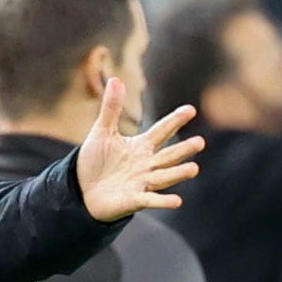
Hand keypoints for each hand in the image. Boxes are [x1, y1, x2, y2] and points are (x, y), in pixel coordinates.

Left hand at [76, 78, 206, 220]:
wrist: (81, 190)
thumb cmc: (95, 162)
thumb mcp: (102, 133)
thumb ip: (111, 108)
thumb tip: (115, 79)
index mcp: (141, 146)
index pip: (161, 131)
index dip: (174, 121)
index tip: (190, 109)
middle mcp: (147, 164)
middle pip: (168, 155)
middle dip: (183, 150)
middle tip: (200, 143)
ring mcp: (142, 182)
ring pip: (165, 177)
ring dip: (178, 173)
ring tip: (194, 169)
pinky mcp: (134, 200)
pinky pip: (151, 200)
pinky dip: (163, 201)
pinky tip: (177, 202)